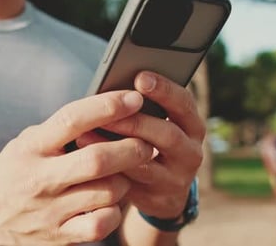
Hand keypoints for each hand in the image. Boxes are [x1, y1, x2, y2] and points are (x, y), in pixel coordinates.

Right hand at [0, 90, 154, 245]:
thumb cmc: (9, 175)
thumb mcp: (23, 144)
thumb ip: (56, 131)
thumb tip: (104, 111)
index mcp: (31, 148)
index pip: (72, 120)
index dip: (107, 106)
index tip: (133, 97)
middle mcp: (40, 179)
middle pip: (98, 159)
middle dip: (131, 147)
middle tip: (145, 141)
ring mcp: (50, 211)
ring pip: (108, 192)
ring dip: (125, 179)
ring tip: (125, 173)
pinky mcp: (59, 237)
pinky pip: (101, 224)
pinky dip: (113, 211)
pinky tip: (108, 203)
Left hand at [76, 72, 204, 219]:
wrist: (162, 191)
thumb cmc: (150, 142)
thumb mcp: (157, 123)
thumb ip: (141, 108)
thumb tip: (109, 87)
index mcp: (191, 125)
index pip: (183, 103)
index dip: (164, 89)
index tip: (140, 77)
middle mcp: (190, 151)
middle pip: (168, 134)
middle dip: (136, 120)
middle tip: (109, 111)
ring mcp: (176, 178)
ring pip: (146, 162)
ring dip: (114, 147)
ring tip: (84, 134)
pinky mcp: (157, 198)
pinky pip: (130, 184)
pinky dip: (107, 170)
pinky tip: (85, 159)